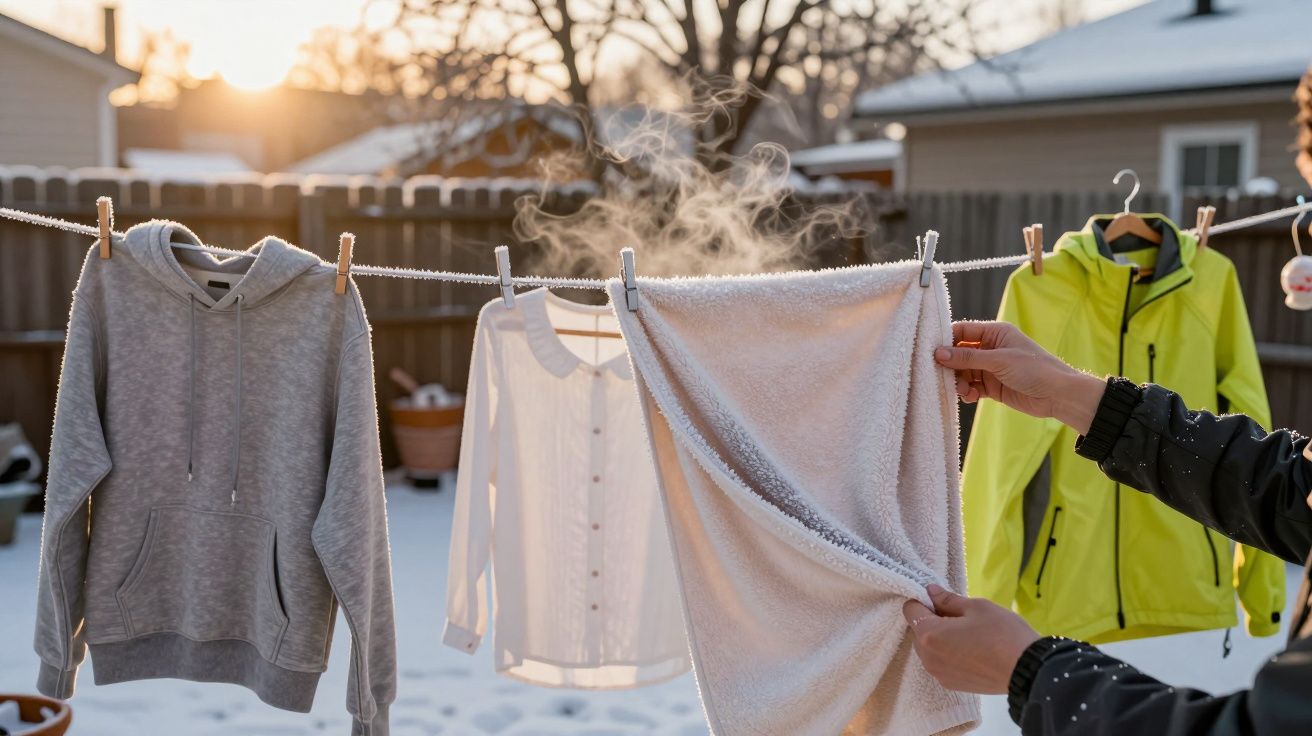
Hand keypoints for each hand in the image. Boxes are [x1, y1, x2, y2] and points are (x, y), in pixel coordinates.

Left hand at [902, 584, 1039, 694]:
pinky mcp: (951, 684)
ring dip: (939, 637)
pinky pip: (940, 663)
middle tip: (959, 615)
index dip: (922, 600)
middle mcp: (928, 657)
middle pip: (918, 631)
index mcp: (930, 635)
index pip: (910, 610)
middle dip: (931, 620)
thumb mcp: (976, 607)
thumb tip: (930, 591)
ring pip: (928, 648)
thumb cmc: (1002, 634)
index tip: (939, 598)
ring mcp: (939, 674)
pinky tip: (970, 649)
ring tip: (967, 633)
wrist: (1028, 671)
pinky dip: (948, 653)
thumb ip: (948, 599)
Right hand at [934, 321, 1104, 434]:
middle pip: (960, 354)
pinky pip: (972, 386)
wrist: (1058, 395)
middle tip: (941, 376)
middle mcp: (991, 349)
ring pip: (964, 372)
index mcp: (995, 333)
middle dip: (950, 365)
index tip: (931, 352)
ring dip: (958, 381)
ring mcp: (991, 368)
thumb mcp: (999, 360)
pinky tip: (970, 397)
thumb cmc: (1034, 369)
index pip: (963, 331)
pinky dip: (967, 392)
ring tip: (962, 390)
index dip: (946, 340)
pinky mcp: (993, 386)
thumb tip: (938, 353)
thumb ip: (968, 357)